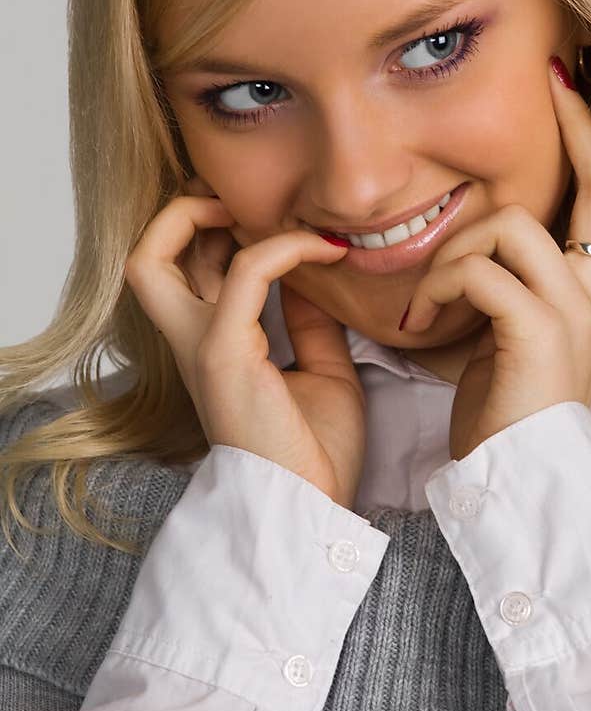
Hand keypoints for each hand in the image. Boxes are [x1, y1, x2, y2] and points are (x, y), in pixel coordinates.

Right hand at [123, 176, 365, 509]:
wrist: (312, 508)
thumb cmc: (315, 453)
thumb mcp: (321, 372)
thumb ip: (310, 322)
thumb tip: (317, 274)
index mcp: (212, 346)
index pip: (185, 269)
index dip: (214, 230)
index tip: (277, 219)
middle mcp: (192, 341)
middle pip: (145, 257)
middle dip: (183, 213)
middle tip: (245, 202)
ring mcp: (199, 345)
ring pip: (153, 256)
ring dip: (207, 214)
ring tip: (271, 210)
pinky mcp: (223, 352)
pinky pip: (247, 272)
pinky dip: (283, 247)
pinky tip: (324, 248)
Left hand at [401, 58, 590, 460]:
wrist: (518, 478)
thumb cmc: (506, 410)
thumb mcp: (508, 332)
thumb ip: (501, 280)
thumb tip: (464, 236)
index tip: (566, 83)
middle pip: (589, 188)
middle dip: (572, 130)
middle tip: (544, 89)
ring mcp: (571, 309)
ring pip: (508, 227)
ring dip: (452, 253)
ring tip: (427, 300)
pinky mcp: (537, 330)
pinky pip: (480, 271)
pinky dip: (441, 286)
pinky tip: (423, 321)